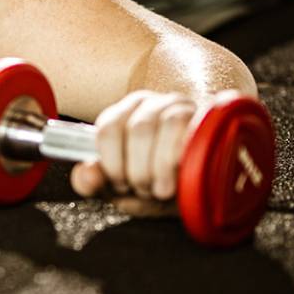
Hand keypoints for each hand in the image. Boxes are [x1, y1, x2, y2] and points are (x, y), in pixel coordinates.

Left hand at [69, 90, 199, 215]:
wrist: (208, 180)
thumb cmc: (162, 181)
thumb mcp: (125, 189)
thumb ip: (95, 183)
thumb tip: (86, 173)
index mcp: (123, 114)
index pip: (107, 129)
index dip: (112, 164)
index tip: (122, 185)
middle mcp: (149, 103)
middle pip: (135, 129)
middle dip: (137, 170)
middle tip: (145, 190)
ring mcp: (178, 105)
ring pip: (161, 130)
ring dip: (156, 169)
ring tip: (162, 189)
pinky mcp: (204, 114)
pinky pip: (184, 130)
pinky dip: (176, 161)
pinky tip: (179, 178)